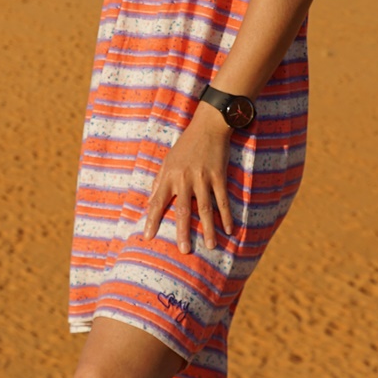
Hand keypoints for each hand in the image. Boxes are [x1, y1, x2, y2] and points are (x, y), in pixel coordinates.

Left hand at [143, 103, 232, 254]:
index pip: (157, 202)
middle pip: (184, 210)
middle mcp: (184, 179)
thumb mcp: (167, 161)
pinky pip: (223, 200)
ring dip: (208, 229)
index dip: (152, 220)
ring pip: (205, 209)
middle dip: (183, 232)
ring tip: (210, 246)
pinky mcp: (219, 176)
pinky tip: (229, 229)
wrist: (208, 126)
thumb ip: (158, 182)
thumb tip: (149, 202)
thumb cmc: (185, 145)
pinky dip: (226, 215)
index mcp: (169, 176)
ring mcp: (203, 178)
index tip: (148, 237)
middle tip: (184, 251)